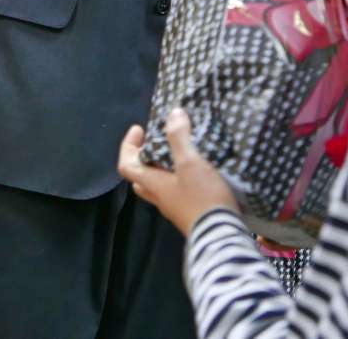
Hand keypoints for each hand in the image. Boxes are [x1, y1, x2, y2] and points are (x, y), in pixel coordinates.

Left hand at [118, 109, 238, 235]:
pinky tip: (196, 172)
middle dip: (143, 158)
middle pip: (140, 178)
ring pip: (157, 186)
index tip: (139, 129)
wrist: (221, 234)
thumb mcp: (190, 162)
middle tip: (155, 143)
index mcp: (153, 184)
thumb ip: (179, 138)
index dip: (127, 145)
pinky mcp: (189, 212)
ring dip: (161, 169)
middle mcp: (160, 197)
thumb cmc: (201, 197)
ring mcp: (174, 207)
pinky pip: (175, 192)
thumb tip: (172, 114)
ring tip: (177, 153)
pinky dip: (177, 178)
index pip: (126, 165)